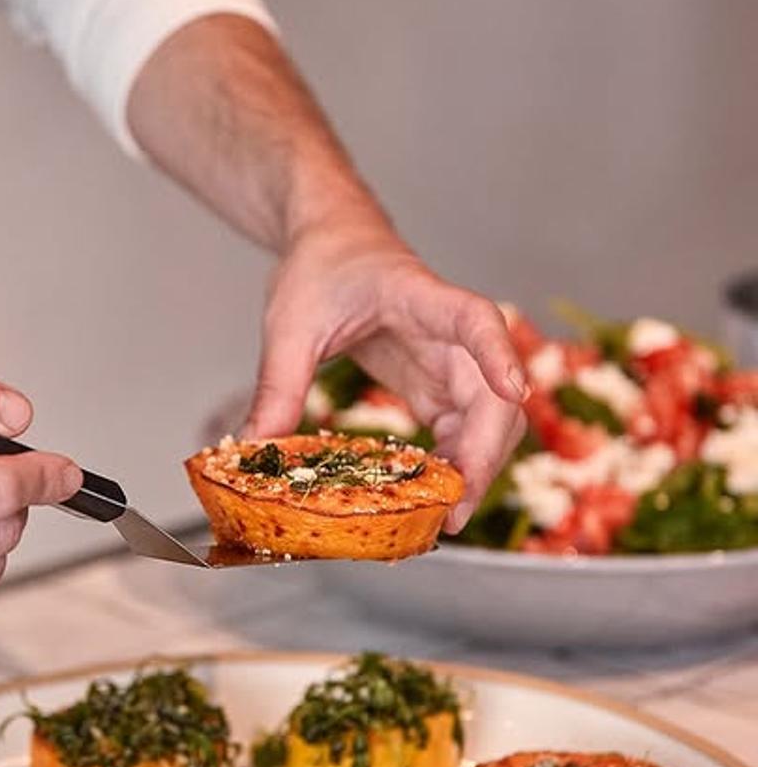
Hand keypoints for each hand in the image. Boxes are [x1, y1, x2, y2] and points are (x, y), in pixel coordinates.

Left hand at [244, 224, 526, 529]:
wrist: (333, 247)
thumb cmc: (321, 268)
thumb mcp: (290, 325)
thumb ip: (278, 385)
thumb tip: (253, 447)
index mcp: (420, 297)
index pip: (475, 321)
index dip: (499, 355)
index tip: (514, 390)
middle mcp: (451, 334)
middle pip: (495, 394)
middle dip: (484, 454)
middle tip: (453, 509)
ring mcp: (452, 363)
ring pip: (490, 422)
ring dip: (476, 470)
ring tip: (442, 519)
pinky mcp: (440, 387)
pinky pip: (463, 434)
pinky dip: (454, 468)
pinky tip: (430, 500)